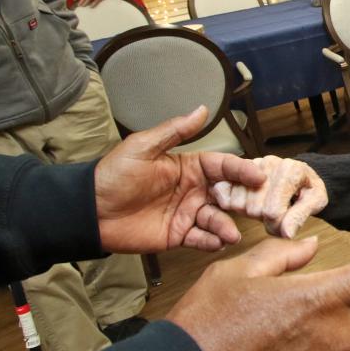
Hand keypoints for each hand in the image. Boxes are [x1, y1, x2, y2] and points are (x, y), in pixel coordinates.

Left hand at [95, 105, 266, 252]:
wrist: (90, 210)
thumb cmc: (113, 175)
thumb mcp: (143, 147)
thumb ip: (176, 131)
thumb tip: (202, 109)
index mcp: (190, 167)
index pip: (223, 167)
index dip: (242, 170)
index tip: (258, 176)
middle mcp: (194, 190)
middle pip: (229, 194)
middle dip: (245, 200)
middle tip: (259, 207)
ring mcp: (188, 214)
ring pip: (217, 219)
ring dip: (227, 225)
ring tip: (231, 232)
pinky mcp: (179, 235)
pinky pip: (202, 239)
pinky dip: (212, 241)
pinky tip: (218, 241)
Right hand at [210, 153, 327, 237]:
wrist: (301, 176)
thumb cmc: (309, 189)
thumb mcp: (316, 201)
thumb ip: (300, 217)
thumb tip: (286, 233)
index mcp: (291, 170)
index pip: (273, 210)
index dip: (278, 225)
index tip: (286, 224)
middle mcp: (269, 164)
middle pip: (254, 209)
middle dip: (265, 219)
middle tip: (277, 214)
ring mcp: (251, 166)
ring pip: (239, 204)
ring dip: (250, 212)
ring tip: (266, 205)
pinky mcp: (237, 170)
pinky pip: (225, 194)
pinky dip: (234, 204)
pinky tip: (250, 203)